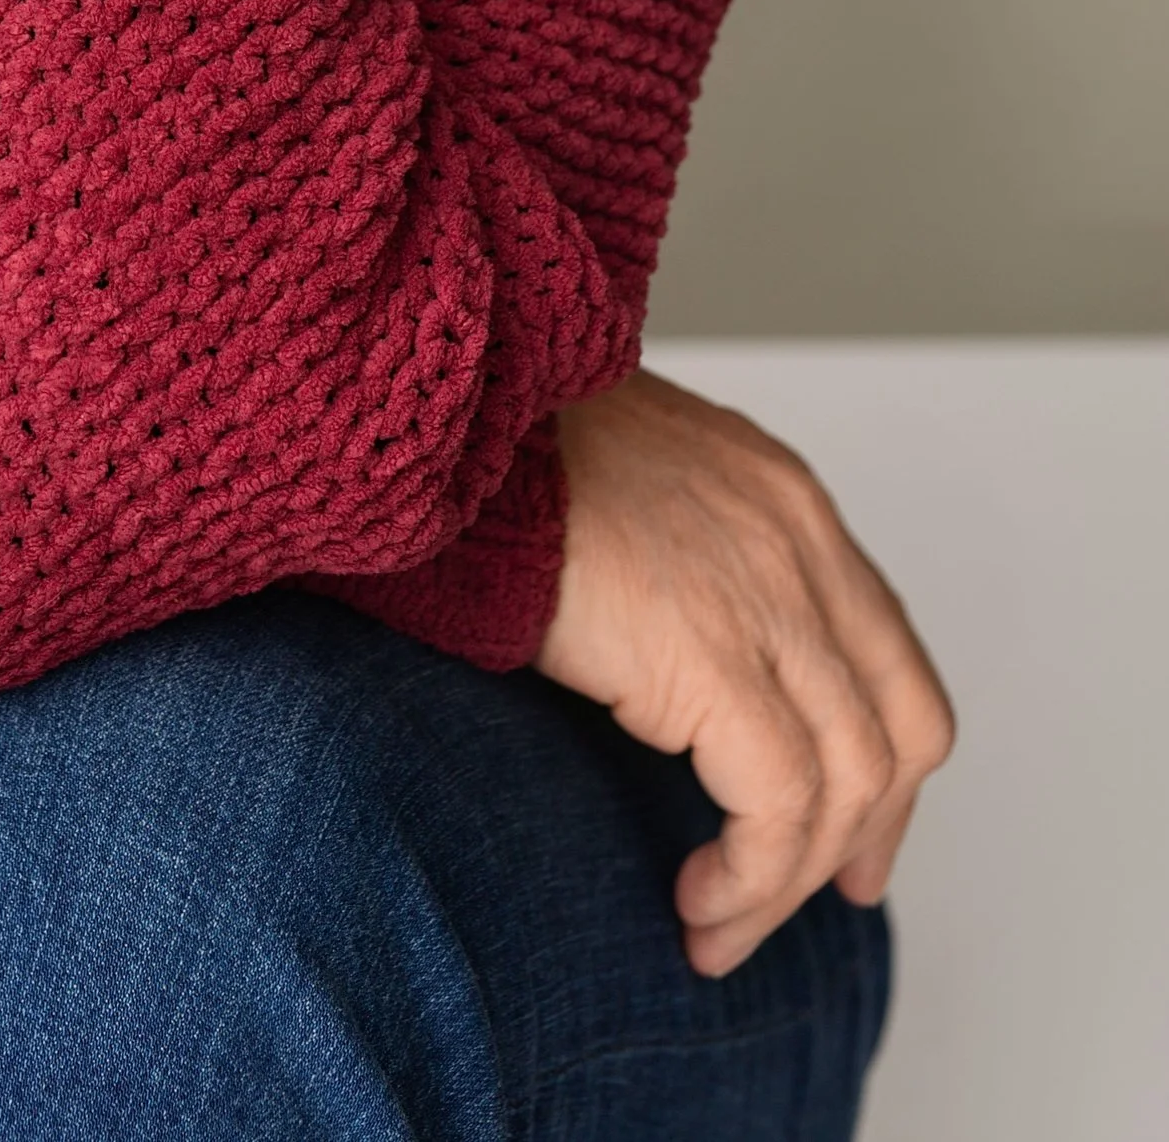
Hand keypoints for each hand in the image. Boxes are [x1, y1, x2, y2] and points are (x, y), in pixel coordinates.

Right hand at [539, 370, 954, 977]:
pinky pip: (776, 808)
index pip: (891, 656)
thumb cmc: (507, 454)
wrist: (451, 425)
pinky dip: (751, 879)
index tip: (852, 834)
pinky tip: (697, 901)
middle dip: (861, 837)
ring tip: (717, 924)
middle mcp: (801, 545)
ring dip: (786, 883)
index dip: (887, 763)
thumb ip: (694, 556)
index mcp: (784, 499)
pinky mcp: (714, 659)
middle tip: (801, 898)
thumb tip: (691, 667)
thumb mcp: (640, 486)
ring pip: (845, 786)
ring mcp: (769, 598)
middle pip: (897, 730)